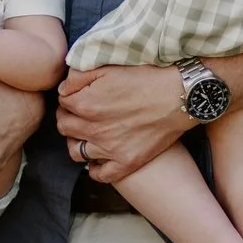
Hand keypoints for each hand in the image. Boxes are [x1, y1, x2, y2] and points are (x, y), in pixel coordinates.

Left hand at [57, 64, 194, 181]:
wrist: (180, 95)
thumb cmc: (146, 77)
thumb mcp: (108, 67)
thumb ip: (79, 76)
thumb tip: (64, 88)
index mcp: (86, 104)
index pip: (62, 103)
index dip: (68, 98)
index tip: (76, 96)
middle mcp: (93, 129)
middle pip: (65, 127)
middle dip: (68, 118)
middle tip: (79, 113)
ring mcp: (109, 149)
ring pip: (76, 152)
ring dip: (77, 141)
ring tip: (86, 133)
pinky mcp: (126, 162)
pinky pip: (100, 174)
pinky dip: (94, 168)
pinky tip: (98, 158)